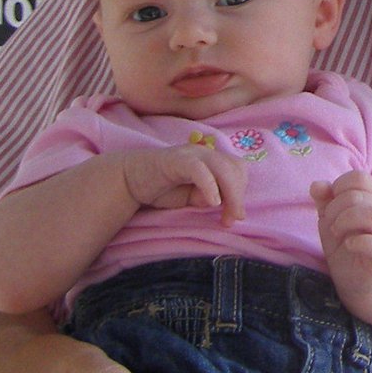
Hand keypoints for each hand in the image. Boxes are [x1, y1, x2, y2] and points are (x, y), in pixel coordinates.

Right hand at [117, 145, 246, 220]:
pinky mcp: (176, 159)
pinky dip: (209, 184)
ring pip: (222, 168)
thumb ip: (206, 198)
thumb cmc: (163, 188)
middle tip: (232, 219)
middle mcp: (205, 152)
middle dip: (238, 196)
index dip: (241, 192)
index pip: (238, 170)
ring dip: (230, 193)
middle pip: (235, 168)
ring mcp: (191, 153)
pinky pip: (199, 169)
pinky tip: (212, 201)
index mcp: (212, 160)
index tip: (236, 216)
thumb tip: (223, 205)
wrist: (130, 179)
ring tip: (225, 215)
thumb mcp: (190, 199)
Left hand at [312, 170, 371, 295]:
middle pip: (358, 195)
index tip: (331, 204)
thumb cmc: (345, 243)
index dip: (339, 186)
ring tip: (337, 233)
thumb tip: (317, 185)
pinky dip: (358, 241)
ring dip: (346, 221)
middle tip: (331, 225)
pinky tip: (348, 245)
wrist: (359, 278)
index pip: (359, 177)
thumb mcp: (329, 219)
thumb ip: (324, 199)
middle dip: (335, 209)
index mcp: (370, 198)